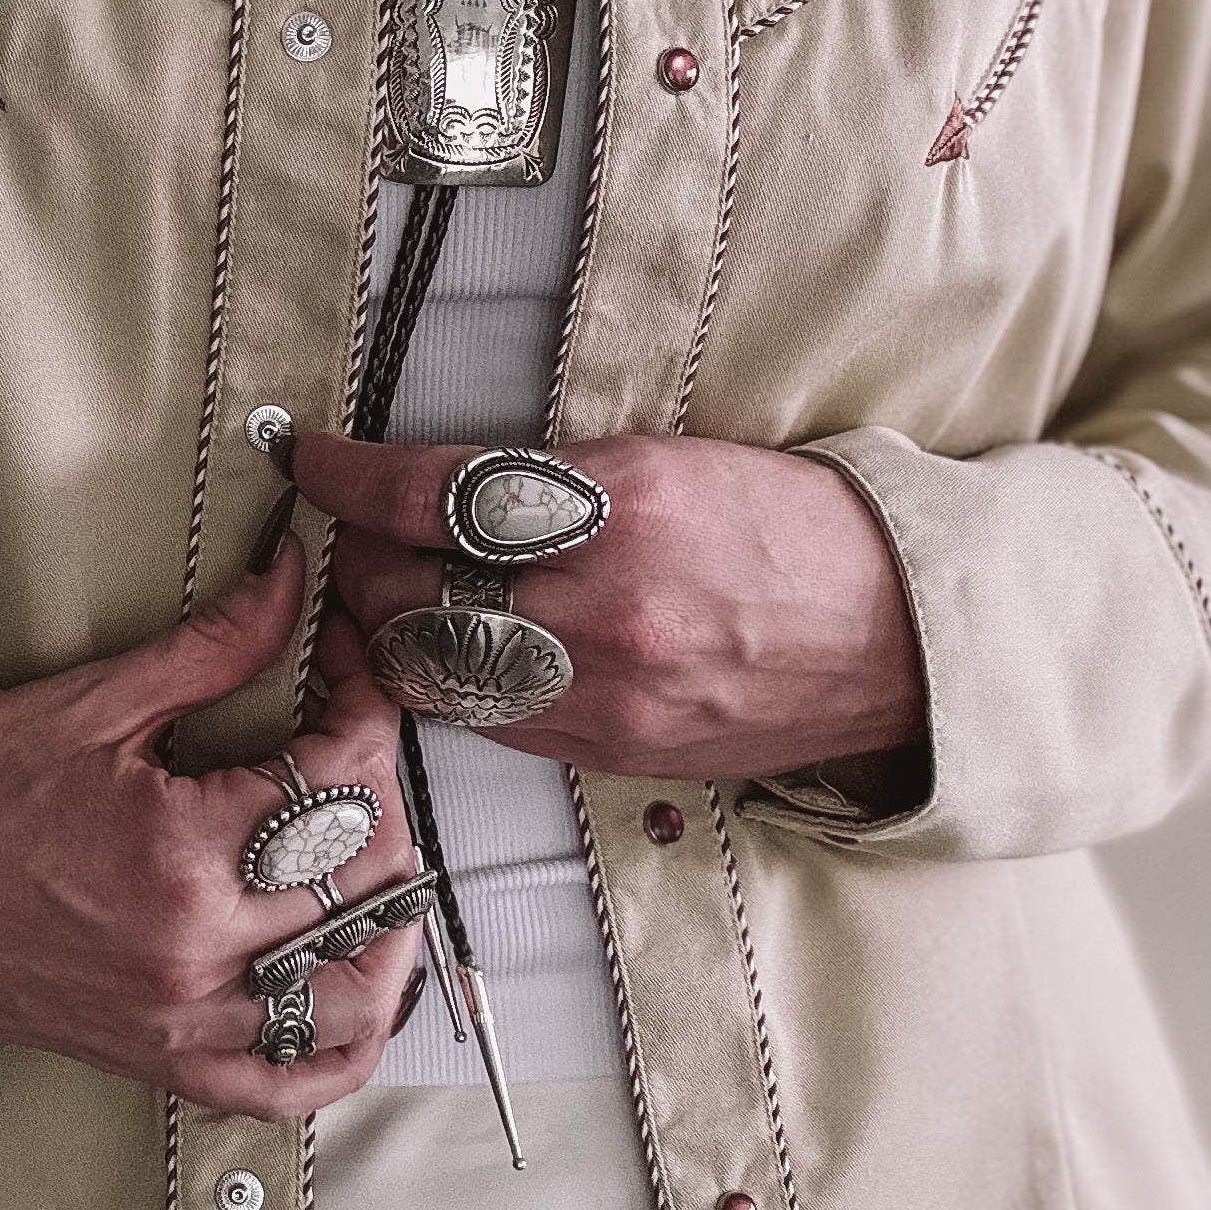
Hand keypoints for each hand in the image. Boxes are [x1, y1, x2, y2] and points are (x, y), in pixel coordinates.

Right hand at [0, 543, 422, 1113]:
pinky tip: (352, 978)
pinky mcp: (168, 1062)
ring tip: (365, 852)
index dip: (364, 703)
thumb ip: (214, 646)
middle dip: (380, 790)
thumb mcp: (93, 703)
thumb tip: (290, 579)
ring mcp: (186, 1020)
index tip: (343, 670)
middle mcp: (197, 954)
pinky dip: (346, 1044)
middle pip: (369, 877)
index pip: (344, 779)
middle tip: (344, 740)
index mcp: (181, 856)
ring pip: (358, 990)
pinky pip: (294, 1084)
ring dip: (388, 916)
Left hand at [292, 433, 926, 781]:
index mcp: (620, 509)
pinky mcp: (615, 751)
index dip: (347, 476)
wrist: (903, 637)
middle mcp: (605, 608)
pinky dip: (450, 681)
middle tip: (349, 532)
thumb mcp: (674, 460)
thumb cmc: (797, 530)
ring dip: (387, 632)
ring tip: (388, 594)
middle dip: (355, 559)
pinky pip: (489, 722)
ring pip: (432, 671)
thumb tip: (435, 483)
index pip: (431, 493)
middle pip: (410, 592)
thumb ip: (552, 477)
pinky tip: (454, 648)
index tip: (307, 458)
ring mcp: (608, 693)